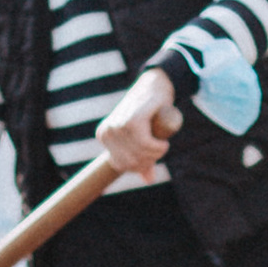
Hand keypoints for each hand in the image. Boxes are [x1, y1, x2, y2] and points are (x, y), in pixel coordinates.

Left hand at [94, 67, 180, 181]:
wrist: (154, 86)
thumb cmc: (148, 113)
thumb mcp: (143, 138)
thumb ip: (143, 158)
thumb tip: (149, 180)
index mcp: (104, 136)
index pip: (122, 165)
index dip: (140, 166)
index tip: (152, 156)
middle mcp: (108, 132)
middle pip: (131, 163)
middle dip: (149, 161)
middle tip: (160, 149)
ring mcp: (118, 126)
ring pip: (140, 155)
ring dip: (156, 153)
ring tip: (162, 144)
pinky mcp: (132, 121)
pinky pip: (146, 145)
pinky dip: (158, 147)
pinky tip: (163, 142)